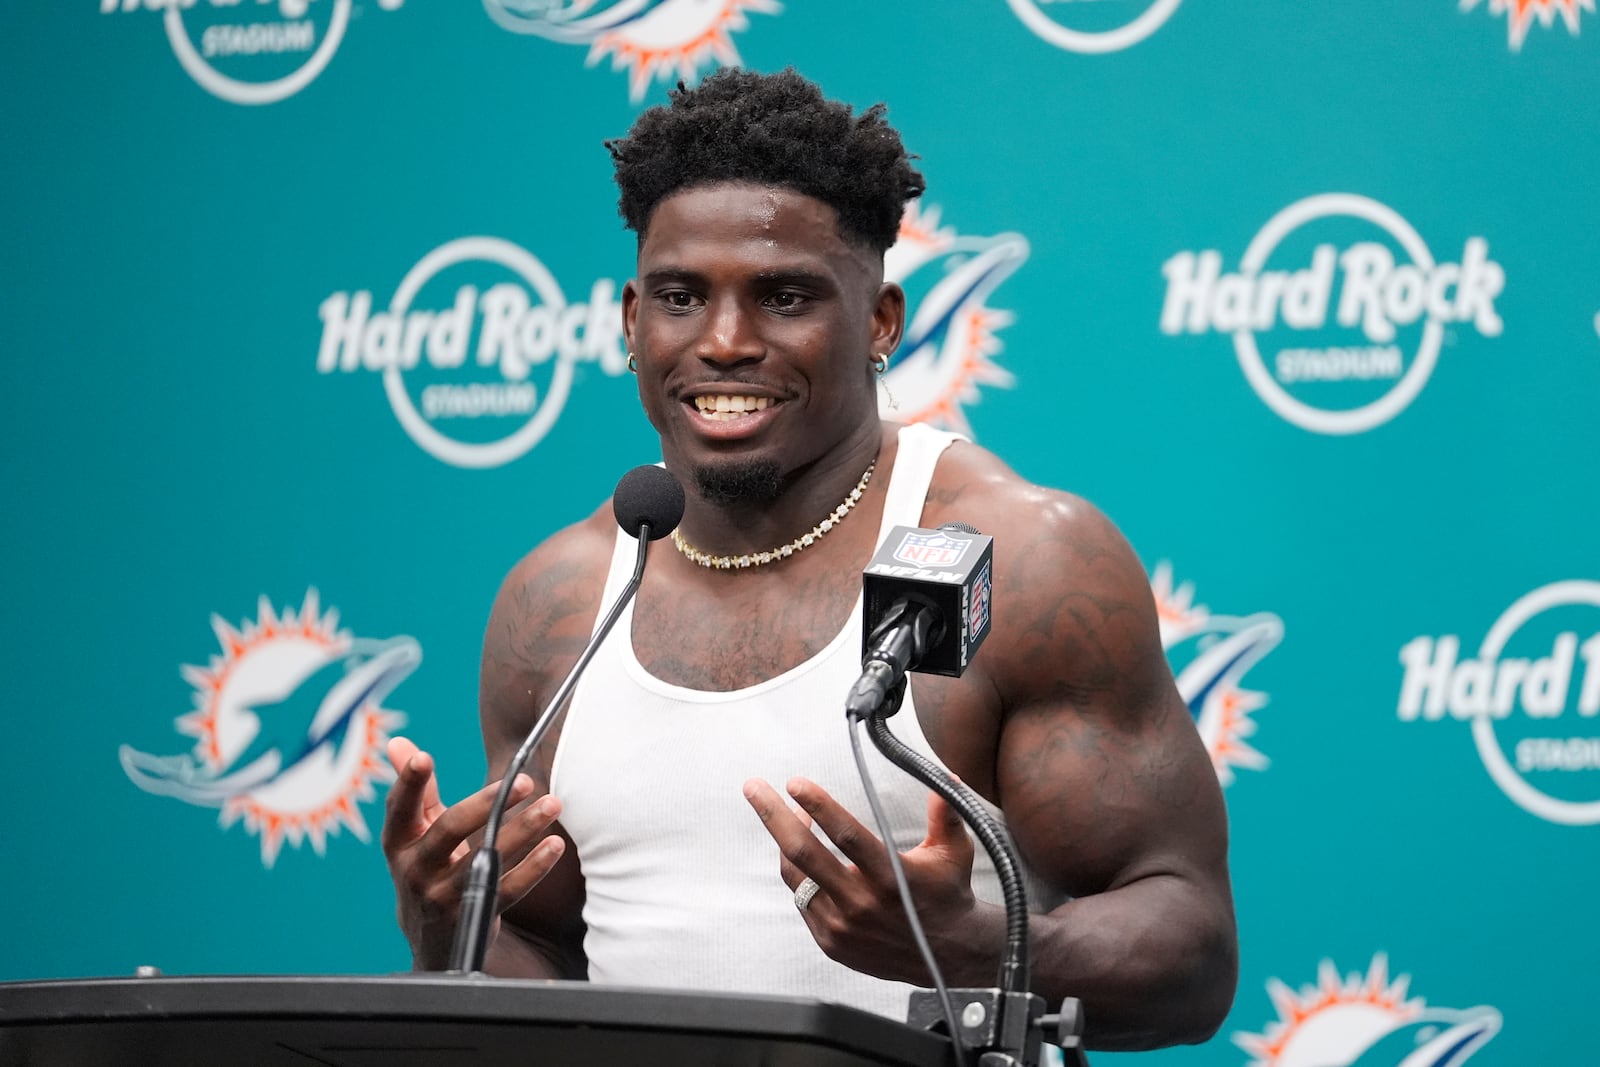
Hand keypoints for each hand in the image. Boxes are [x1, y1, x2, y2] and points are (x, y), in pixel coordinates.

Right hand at [381, 736, 565, 970]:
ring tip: (553, 804)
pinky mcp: (473, 915)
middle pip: (449, 830)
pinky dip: (534, 867)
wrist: (431, 940)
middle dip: (486, 803)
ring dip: (522, 830)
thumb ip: (416, 791)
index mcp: (398, 844)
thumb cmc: (428, 868)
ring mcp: (442, 896)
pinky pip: (508, 889)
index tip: (424, 757)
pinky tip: (554, 845)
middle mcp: (415, 871)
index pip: (399, 809)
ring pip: (484, 859)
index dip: (408, 784)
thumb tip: (399, 743)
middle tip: (525, 780)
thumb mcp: (414, 835)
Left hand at [743, 776, 988, 984]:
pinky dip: (797, 872)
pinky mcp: (831, 942)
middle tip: (753, 788)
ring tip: (783, 814)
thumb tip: (945, 777)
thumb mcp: (954, 852)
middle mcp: (862, 903)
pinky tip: (801, 853)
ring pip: (796, 876)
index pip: (846, 835)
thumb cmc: (947, 895)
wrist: (946, 955)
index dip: (819, 806)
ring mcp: (842, 926)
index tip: (795, 783)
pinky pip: (801, 900)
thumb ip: (945, 812)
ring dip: (783, 839)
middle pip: (804, 852)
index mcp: (891, 877)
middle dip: (773, 815)